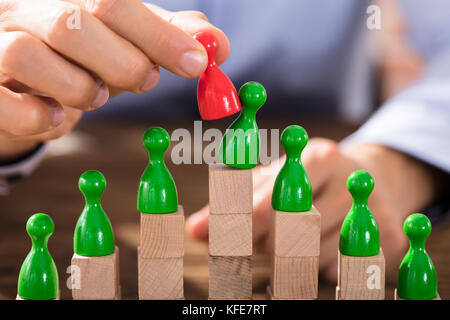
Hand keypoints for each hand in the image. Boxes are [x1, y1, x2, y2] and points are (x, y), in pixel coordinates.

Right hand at [0, 0, 228, 159]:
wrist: (21, 84)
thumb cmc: (82, 59)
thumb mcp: (127, 43)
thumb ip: (168, 38)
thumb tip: (218, 45)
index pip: (114, 2)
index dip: (160, 34)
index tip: (198, 63)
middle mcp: (25, 9)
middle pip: (75, 22)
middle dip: (126, 62)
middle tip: (145, 81)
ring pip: (33, 57)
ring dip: (82, 89)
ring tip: (95, 95)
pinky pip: (5, 103)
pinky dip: (42, 117)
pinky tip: (58, 117)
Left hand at [187, 139, 439, 281]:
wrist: (375, 182)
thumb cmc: (310, 180)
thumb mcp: (275, 178)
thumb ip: (235, 200)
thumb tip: (194, 229)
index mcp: (319, 157)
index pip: (274, 196)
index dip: (242, 221)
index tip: (216, 238)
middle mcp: (350, 181)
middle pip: (296, 227)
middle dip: (264, 242)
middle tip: (248, 245)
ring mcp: (374, 211)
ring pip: (314, 253)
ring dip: (288, 257)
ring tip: (284, 240)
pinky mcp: (389, 240)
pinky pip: (336, 267)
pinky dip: (315, 265)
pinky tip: (315, 247)